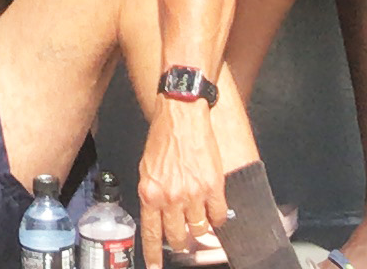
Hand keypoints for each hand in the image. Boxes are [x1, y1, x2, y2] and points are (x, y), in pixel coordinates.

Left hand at [134, 92, 228, 268]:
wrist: (182, 114)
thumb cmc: (163, 137)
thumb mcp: (147, 169)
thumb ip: (152, 195)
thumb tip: (158, 216)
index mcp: (150, 194)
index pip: (152, 234)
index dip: (154, 255)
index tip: (155, 267)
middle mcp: (170, 198)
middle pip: (178, 238)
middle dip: (181, 241)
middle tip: (184, 235)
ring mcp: (193, 194)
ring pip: (199, 229)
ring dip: (200, 227)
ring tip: (199, 214)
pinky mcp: (214, 186)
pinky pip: (219, 216)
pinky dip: (217, 217)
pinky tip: (213, 208)